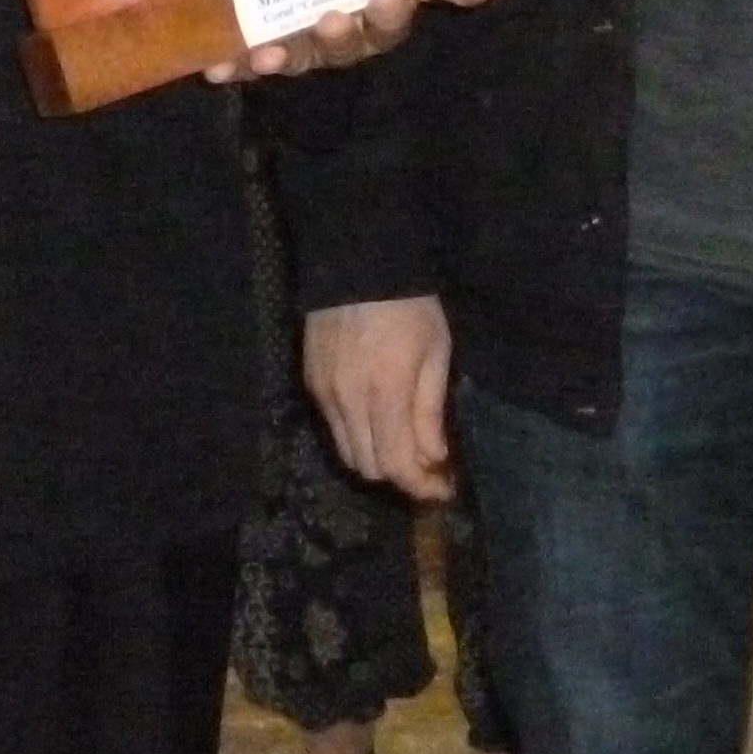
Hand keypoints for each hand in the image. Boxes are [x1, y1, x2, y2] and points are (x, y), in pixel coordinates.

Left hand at [206, 0, 513, 82]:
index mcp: (375, 3)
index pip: (391, 21)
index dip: (390, 15)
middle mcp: (337, 23)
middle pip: (342, 45)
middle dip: (338, 37)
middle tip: (331, 18)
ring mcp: (291, 29)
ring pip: (292, 54)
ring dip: (282, 57)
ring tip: (267, 51)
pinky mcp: (249, 30)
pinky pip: (240, 54)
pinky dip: (229, 62)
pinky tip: (215, 64)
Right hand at [304, 293, 454, 499]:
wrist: (358, 263)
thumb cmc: (410, 306)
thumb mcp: (437, 351)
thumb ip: (430, 410)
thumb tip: (434, 458)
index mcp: (384, 393)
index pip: (396, 464)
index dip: (420, 486)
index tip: (442, 490)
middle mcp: (347, 401)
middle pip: (369, 467)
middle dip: (400, 475)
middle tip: (427, 468)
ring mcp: (324, 394)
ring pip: (347, 452)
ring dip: (377, 459)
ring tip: (403, 447)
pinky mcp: (310, 383)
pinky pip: (333, 428)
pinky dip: (357, 436)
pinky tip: (377, 421)